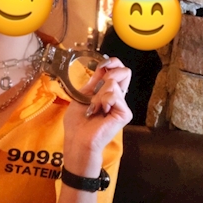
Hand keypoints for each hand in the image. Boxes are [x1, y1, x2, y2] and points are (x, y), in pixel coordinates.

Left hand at [62, 57, 132, 172]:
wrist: (78, 139)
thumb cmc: (77, 122)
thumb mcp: (83, 95)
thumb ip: (94, 81)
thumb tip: (102, 66)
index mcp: (108, 92)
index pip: (118, 70)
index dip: (113, 63)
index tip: (103, 65)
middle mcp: (118, 97)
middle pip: (125, 72)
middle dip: (109, 75)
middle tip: (98, 89)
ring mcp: (122, 105)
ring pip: (114, 83)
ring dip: (99, 94)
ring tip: (95, 108)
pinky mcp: (125, 113)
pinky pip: (115, 95)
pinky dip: (103, 101)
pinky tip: (101, 112)